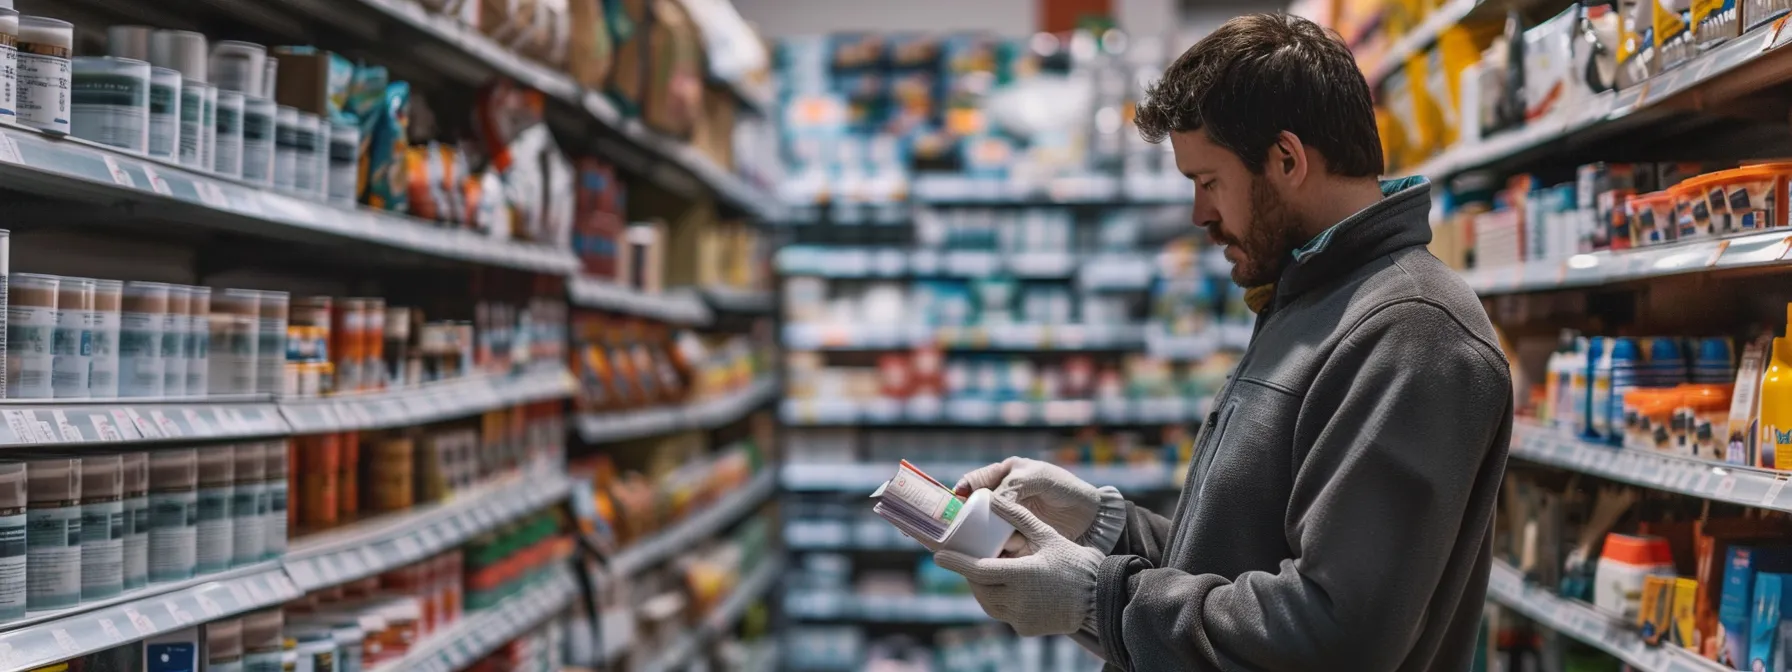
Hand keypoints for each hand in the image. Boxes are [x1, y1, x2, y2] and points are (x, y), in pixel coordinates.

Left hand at [933, 496, 1101, 636]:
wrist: (1100, 597)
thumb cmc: (1075, 563)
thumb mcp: (1047, 536)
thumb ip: (1018, 518)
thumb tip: (993, 499)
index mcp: (1021, 574)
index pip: (977, 570)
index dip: (955, 563)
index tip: (937, 556)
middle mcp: (1017, 600)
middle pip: (980, 587)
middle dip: (973, 574)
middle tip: (970, 560)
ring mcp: (1021, 617)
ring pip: (989, 603)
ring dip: (984, 588)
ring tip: (991, 572)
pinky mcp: (1025, 629)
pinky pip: (1004, 614)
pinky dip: (1002, 601)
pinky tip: (1011, 589)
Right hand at [955, 458, 1103, 542]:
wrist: (1089, 516)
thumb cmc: (1065, 489)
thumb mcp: (1038, 479)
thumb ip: (1012, 486)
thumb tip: (988, 501)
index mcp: (1004, 475)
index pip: (974, 482)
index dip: (960, 492)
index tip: (955, 502)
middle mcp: (1002, 498)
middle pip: (974, 509)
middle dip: (969, 520)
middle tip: (964, 529)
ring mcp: (1006, 520)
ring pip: (984, 529)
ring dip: (986, 536)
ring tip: (1000, 540)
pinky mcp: (1014, 540)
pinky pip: (997, 544)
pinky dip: (997, 549)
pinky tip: (1002, 552)